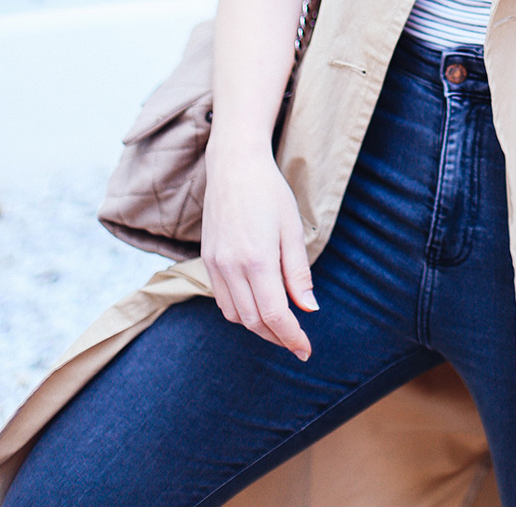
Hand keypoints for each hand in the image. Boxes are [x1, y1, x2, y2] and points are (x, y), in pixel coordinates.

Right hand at [201, 144, 316, 360]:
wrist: (233, 166)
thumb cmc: (270, 192)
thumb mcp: (293, 228)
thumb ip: (298, 273)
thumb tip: (309, 309)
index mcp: (257, 259)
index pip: (274, 314)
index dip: (291, 337)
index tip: (306, 349)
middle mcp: (231, 266)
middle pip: (253, 321)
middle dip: (276, 337)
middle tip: (297, 343)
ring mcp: (215, 264)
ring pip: (234, 314)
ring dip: (257, 327)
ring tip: (280, 326)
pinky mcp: (207, 259)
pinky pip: (221, 299)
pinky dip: (240, 310)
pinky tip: (257, 304)